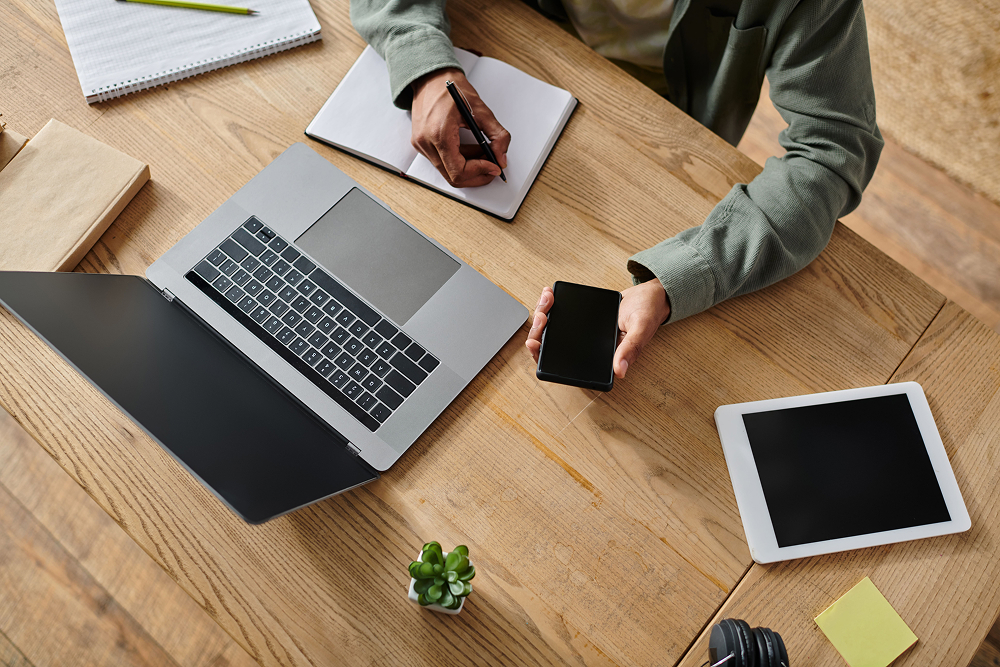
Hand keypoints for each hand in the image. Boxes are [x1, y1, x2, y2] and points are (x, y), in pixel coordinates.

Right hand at [411, 68, 510, 187]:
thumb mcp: (481, 110)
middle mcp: (426, 143)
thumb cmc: (451, 88)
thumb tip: (501, 158)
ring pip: (448, 172)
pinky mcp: (421, 144)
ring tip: (483, 152)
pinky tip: (470, 148)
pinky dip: (459, 160)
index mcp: (439, 134)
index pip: (458, 171)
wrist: (429, 77)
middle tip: (493, 167)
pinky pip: (442, 162)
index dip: (480, 173)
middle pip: (453, 177)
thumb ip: (497, 136)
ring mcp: (421, 145)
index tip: (494, 167)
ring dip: (469, 167)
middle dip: (476, 174)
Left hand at [525, 280, 670, 379]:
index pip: (565, 367)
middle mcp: (587, 349)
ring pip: (552, 330)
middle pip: (552, 347)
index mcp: (600, 360)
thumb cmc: (648, 314)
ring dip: (543, 316)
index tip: (535, 343)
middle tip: (543, 315)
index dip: (545, 359)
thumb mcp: (640, 330)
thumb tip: (620, 371)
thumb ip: (630, 349)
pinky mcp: (581, 319)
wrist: (651, 295)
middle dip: (539, 332)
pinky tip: (549, 294)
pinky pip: (561, 315)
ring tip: (546, 300)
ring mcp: (582, 334)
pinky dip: (552, 305)